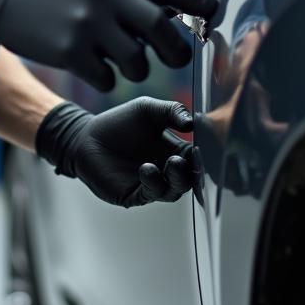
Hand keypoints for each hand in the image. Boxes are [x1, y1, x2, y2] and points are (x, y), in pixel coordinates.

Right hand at [0, 0, 218, 91]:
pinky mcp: (70, 51)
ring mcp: (88, 23)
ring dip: (136, 67)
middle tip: (171, 56)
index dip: (202, 4)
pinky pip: (108, 78)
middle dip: (175, 51)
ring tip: (120, 58)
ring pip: (139, 62)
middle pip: (166, 32)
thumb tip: (183, 4)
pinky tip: (91, 63)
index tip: (213, 13)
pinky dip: (105, 77)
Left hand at [35, 97, 201, 207]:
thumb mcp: (147, 109)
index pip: (200, 157)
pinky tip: (147, 169)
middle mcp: (169, 171)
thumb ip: (171, 111)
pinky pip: (151, 194)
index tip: (218, 152)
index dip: (209, 157)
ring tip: (172, 163)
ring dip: (177, 178)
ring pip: (175, 189)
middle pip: (192, 177)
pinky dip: (153, 183)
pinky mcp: (135, 195)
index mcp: (177, 151)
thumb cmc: (119, 123)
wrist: (87, 137)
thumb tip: (193, 123)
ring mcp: (154, 185)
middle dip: (196, 171)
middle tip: (192, 159)